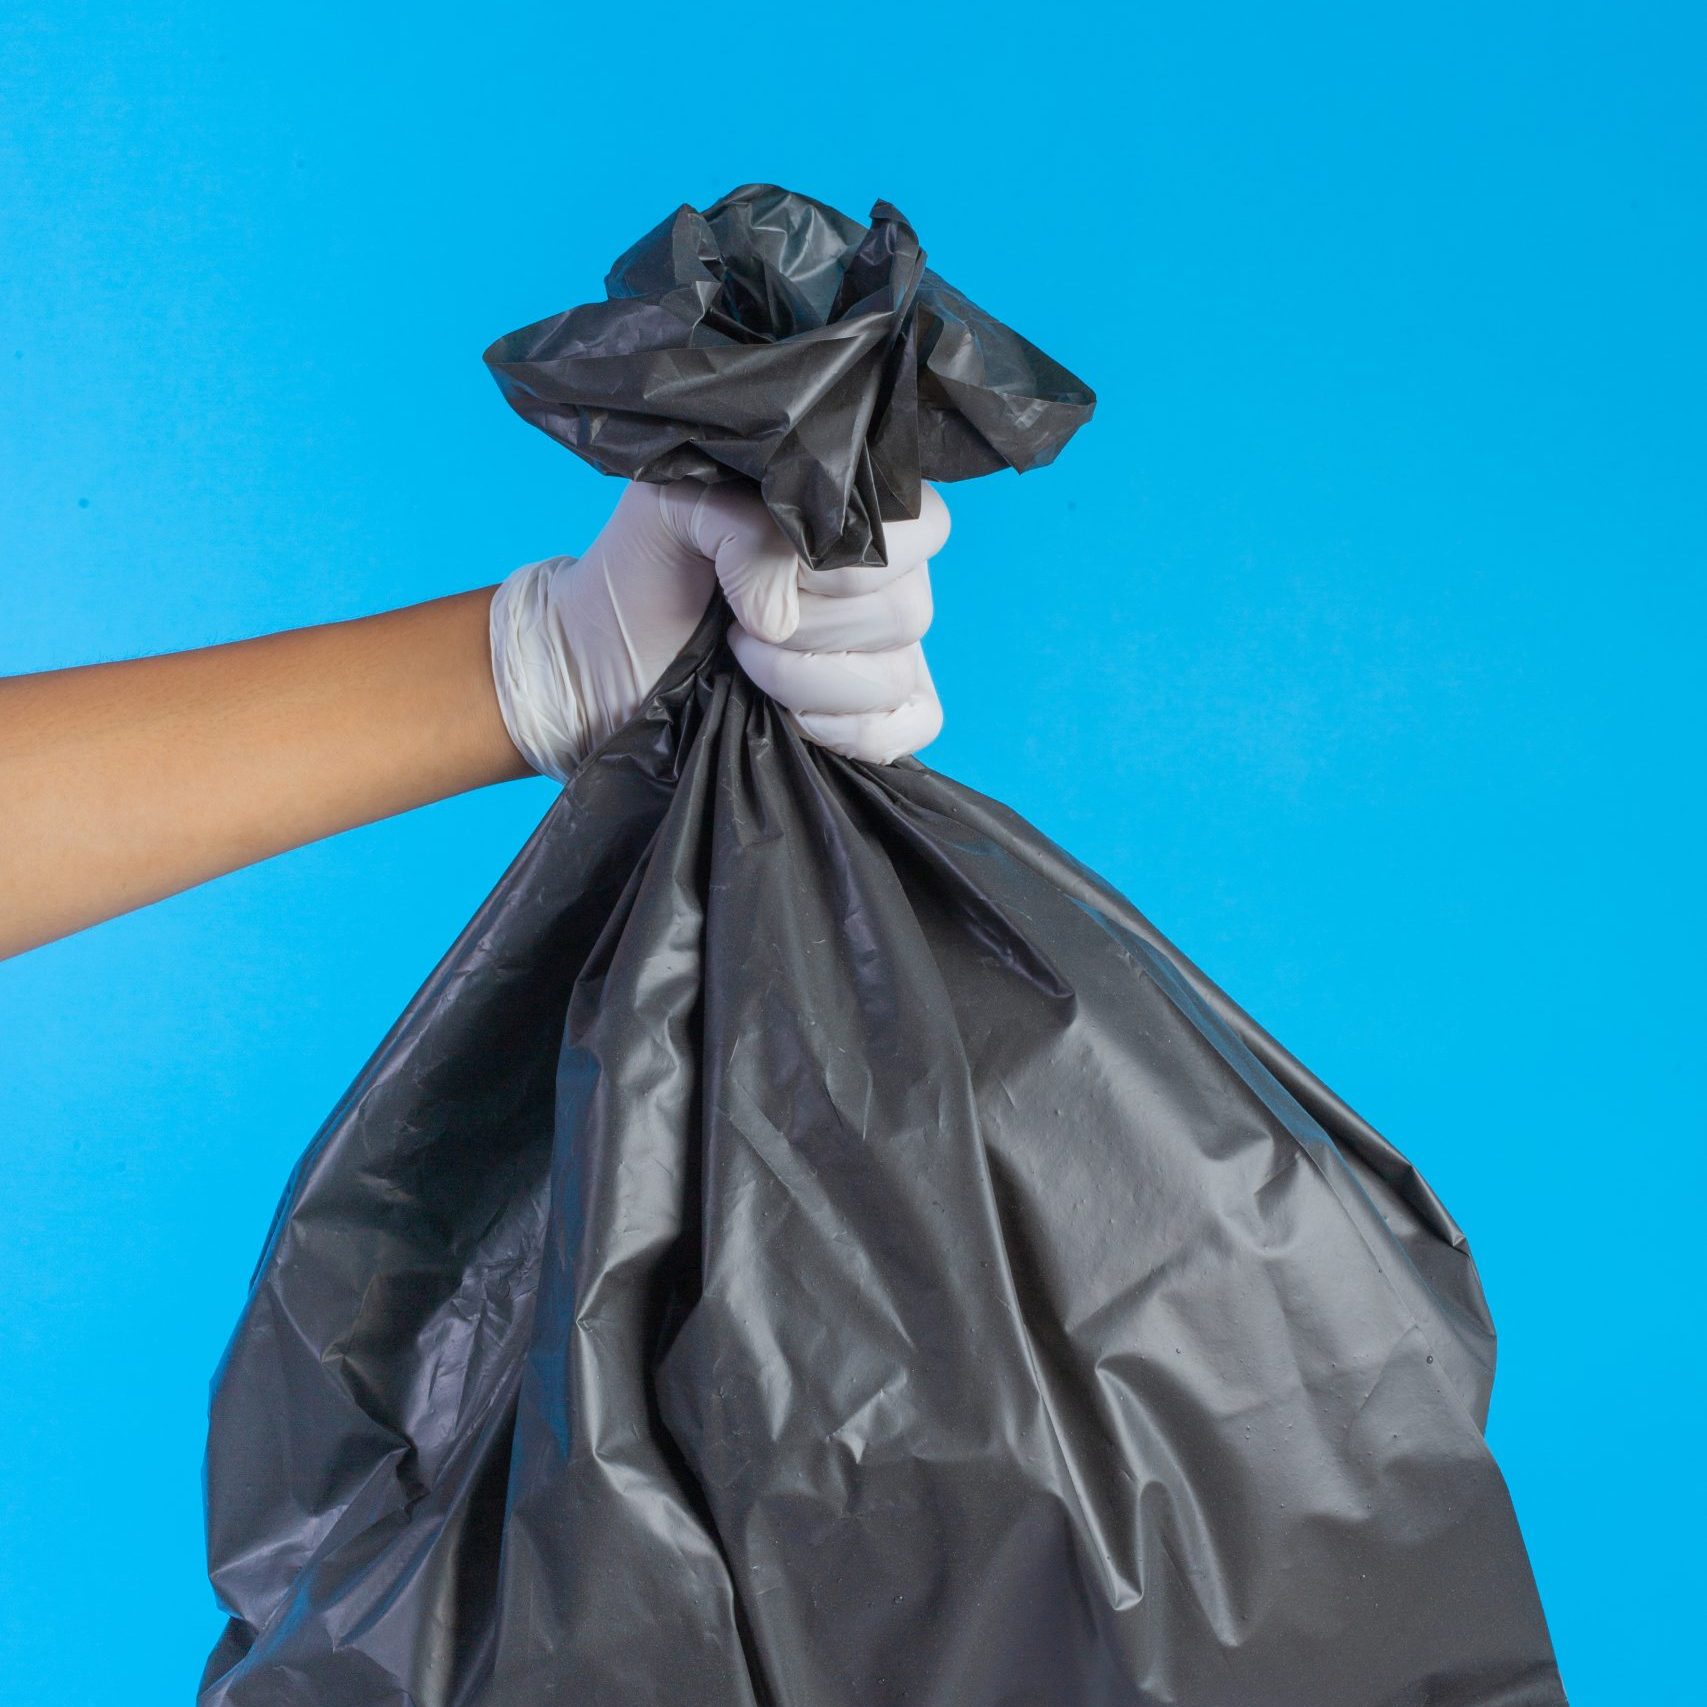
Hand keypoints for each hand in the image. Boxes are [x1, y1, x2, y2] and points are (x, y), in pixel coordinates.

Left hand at [489, 479, 948, 779]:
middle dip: (811, 626)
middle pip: (908, 610)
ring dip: (806, 680)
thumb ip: (737, 520)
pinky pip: (913, 728)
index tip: (774, 573)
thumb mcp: (668, 506)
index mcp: (851, 515)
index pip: (923, 524)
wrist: (597, 662)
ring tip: (744, 663)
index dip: (845, 560)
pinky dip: (849, 730)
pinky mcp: (874, 721)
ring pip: (897, 674)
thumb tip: (782, 610)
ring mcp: (887, 656)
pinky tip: (790, 719)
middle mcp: (884, 584)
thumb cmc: (637, 576)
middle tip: (740, 624)